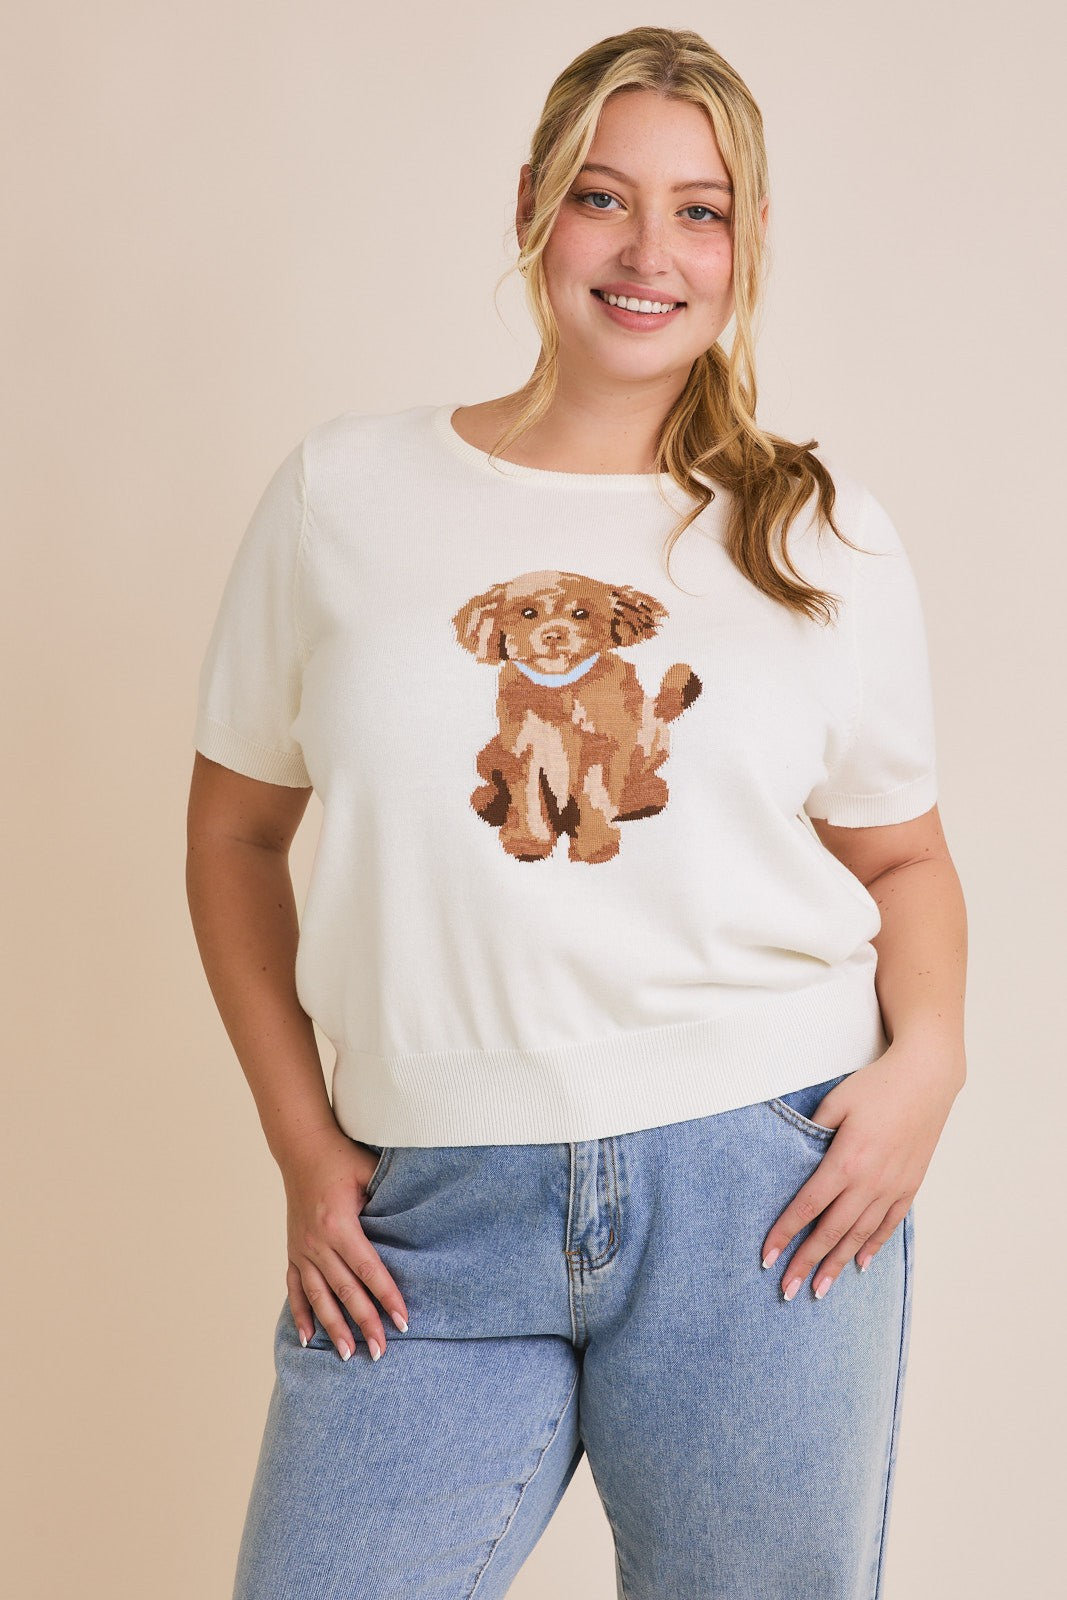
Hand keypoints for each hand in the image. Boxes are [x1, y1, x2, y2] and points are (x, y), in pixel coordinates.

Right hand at [280, 1126, 408, 1359]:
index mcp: (339, 1224)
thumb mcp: (370, 1172)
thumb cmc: (343, 1158)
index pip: (369, 1269)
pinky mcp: (293, 1251)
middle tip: (380, 1352)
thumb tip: (421, 1221)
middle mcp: (317, 1242)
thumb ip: (390, 1199)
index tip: (403, 1321)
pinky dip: (301, 1314)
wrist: (303, 1148)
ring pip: (319, 1297)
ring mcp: (302, 1250)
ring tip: (348, 1355)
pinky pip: (295, 1289)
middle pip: (345, 1291)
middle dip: (364, 1323)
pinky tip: (308, 1338)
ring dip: (333, 1328)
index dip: (387, 1296)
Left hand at [761, 1040, 963, 1300]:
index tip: (767, 1257)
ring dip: (838, 1264)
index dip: (785, 1234)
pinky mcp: (910, 1185)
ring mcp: (893, 1187)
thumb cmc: (876, 1085)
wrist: (927, 1078)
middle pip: (831, 1232)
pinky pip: (889, 1224)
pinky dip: (873, 1246)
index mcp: (845, 1161)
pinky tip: (859, 1264)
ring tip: (820, 1289)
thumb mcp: (836, 1101)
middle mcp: (870, 1182)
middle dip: (807, 1263)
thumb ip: (813, 1131)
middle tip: (787, 1290)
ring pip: (860, 1236)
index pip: (807, 1207)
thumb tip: (797, 1157)